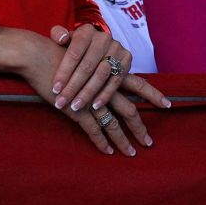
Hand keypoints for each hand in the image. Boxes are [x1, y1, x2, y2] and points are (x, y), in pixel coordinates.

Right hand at [13, 30, 169, 155]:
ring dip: (123, 140)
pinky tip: (107, 151)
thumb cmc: (56, 52)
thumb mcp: (80, 53)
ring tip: (131, 152)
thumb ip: (91, 62)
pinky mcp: (78, 109)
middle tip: (149, 142)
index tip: (168, 104)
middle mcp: (105, 86)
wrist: (37, 54)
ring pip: (115, 124)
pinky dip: (101, 142)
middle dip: (140, 128)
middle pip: (130, 110)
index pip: (138, 83)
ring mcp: (92, 99)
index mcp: (109, 70)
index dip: (153, 94)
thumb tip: (100, 67)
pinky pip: (94, 130)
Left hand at [48, 24, 129, 112]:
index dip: (64, 72)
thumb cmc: (75, 46)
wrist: (98, 44)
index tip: (55, 89)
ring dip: (87, 93)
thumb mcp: (65, 37)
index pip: (74, 54)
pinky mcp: (126, 60)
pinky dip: (105, 95)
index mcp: (86, 31)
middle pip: (87, 66)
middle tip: (62, 102)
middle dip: (73, 87)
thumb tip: (61, 39)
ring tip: (75, 106)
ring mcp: (117, 48)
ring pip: (101, 75)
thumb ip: (57, 35)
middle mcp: (103, 38)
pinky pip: (116, 81)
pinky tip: (94, 106)